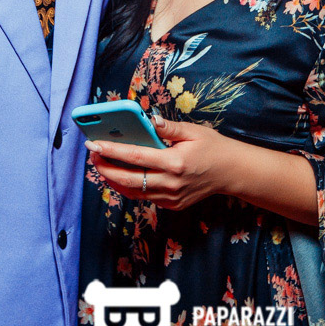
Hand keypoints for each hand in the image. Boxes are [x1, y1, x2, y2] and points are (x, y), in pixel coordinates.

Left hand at [86, 117, 238, 210]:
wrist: (231, 172)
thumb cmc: (213, 148)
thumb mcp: (194, 131)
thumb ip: (169, 128)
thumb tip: (148, 120)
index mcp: (175, 163)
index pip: (135, 157)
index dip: (112, 151)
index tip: (94, 144)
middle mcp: (171, 183)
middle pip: (128, 180)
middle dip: (106, 168)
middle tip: (93, 156)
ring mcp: (171, 197)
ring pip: (133, 192)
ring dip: (114, 179)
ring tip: (102, 164)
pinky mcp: (172, 204)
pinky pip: (144, 197)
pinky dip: (130, 187)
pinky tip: (122, 175)